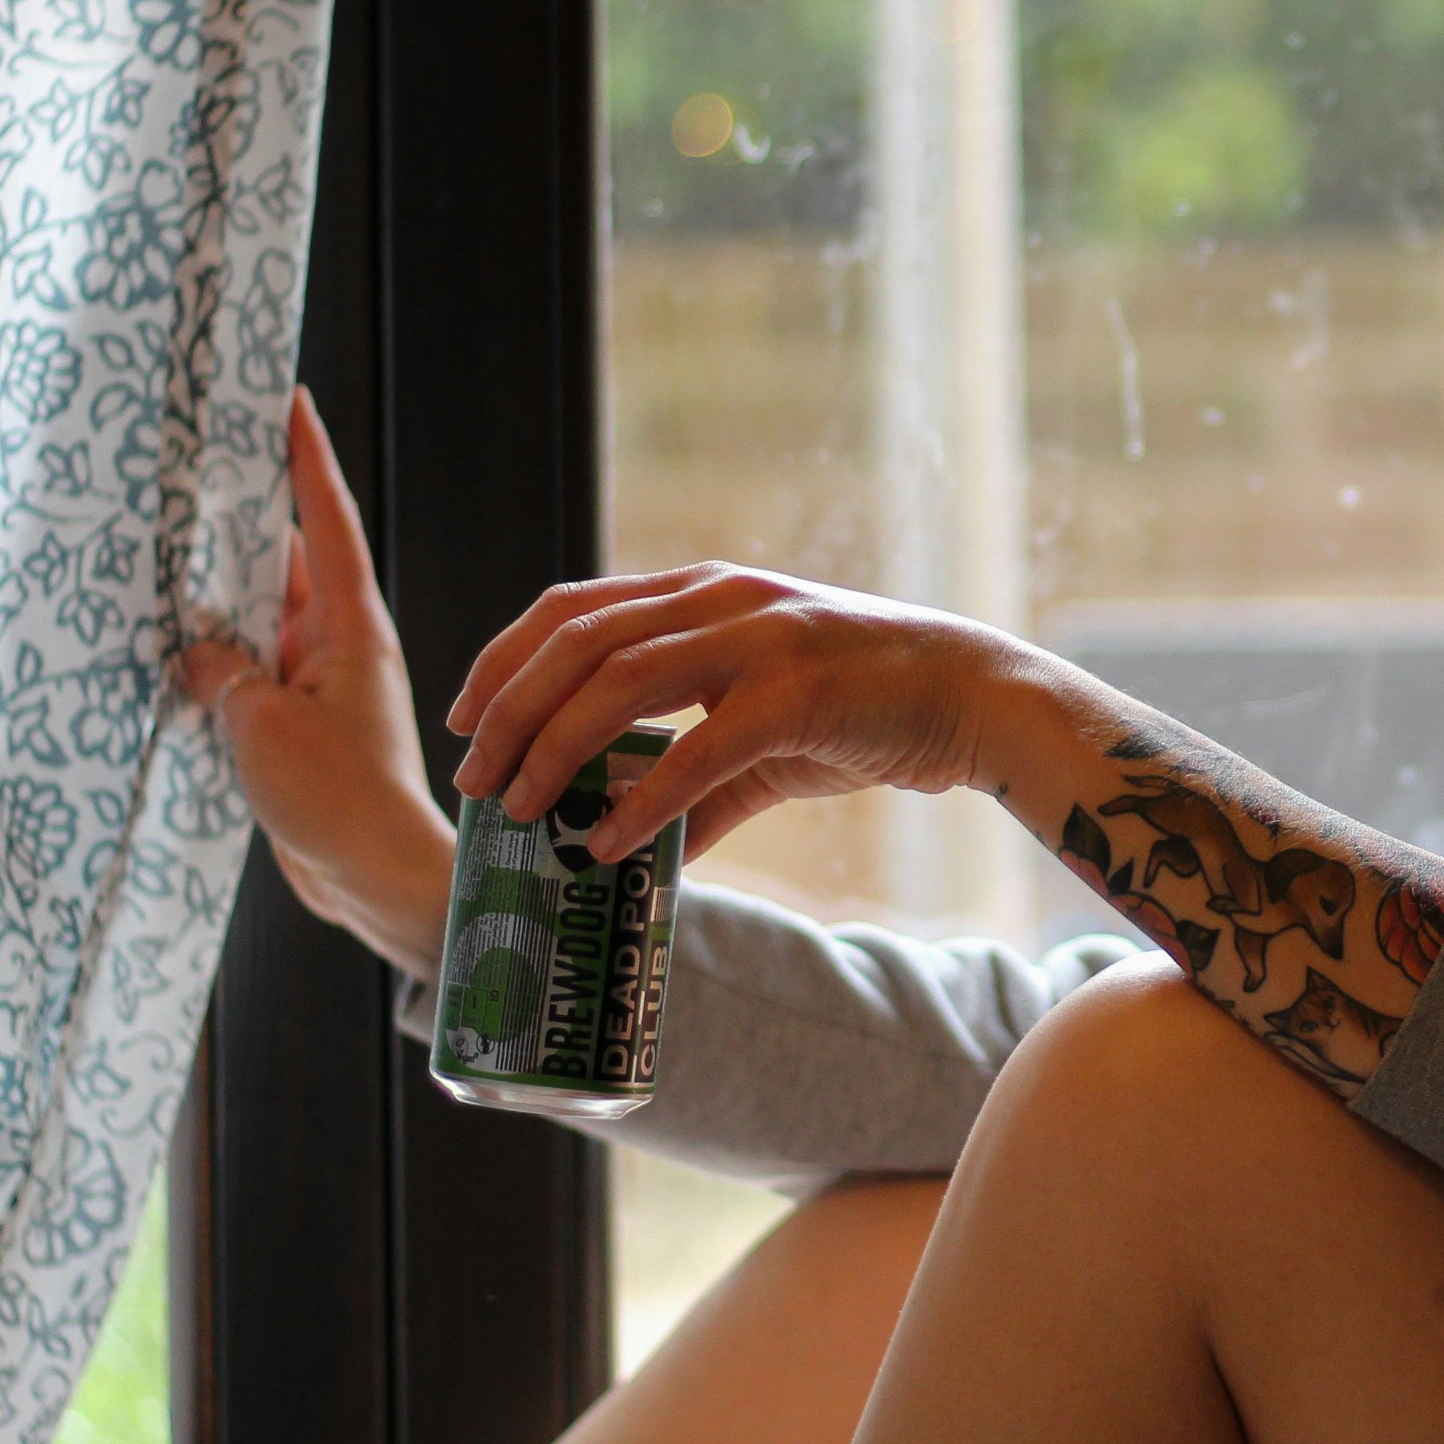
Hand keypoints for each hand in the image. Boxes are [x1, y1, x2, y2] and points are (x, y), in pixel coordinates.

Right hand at [178, 390, 455, 979]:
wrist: (374, 880)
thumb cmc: (338, 802)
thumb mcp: (261, 727)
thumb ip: (223, 675)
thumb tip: (199, 653)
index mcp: (349, 629)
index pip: (325, 522)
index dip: (304, 459)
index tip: (288, 399)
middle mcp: (338, 646)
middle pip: (284, 561)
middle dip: (243, 515)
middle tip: (195, 459)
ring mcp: (317, 684)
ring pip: (258, 619)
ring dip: (216, 592)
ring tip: (160, 542)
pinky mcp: (295, 724)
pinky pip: (248, 671)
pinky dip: (212, 655)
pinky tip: (166, 645)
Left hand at [446, 564, 1049, 865]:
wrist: (976, 696)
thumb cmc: (870, 708)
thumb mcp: (767, 734)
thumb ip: (694, 784)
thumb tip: (626, 850)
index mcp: (703, 592)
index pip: (571, 608)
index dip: (503, 662)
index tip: (468, 722)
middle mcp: (720, 599)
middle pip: (576, 642)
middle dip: (510, 713)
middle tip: (478, 782)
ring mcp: (759, 639)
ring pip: (619, 683)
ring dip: (556, 751)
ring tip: (524, 812)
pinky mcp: (797, 693)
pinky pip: (697, 750)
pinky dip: (642, 800)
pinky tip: (609, 844)